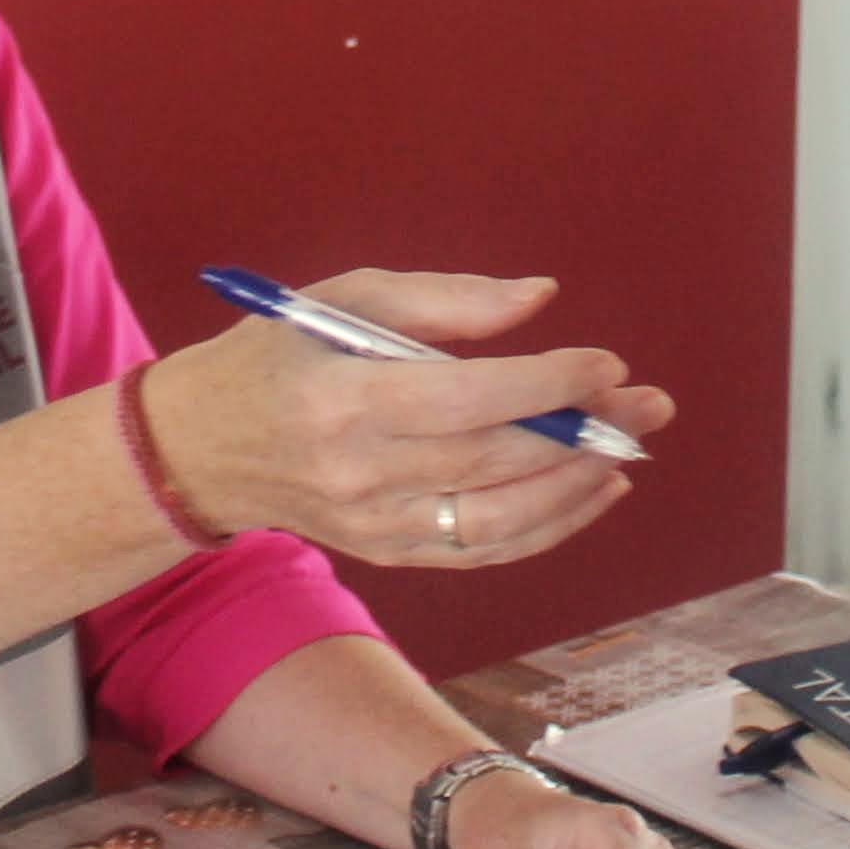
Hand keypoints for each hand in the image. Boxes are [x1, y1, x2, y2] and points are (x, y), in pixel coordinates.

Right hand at [140, 272, 666, 569]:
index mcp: (346, 398)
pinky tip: (592, 493)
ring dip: (579, 488)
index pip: (470, 398)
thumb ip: (446, 300)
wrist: (200, 447)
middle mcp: (361, 472)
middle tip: (649, 405)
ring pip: (501, 520)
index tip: (606, 364)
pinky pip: (482, 552)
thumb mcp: (344, 296)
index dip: (549, 384)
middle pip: (497, 459)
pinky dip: (547, 528)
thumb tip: (541, 298)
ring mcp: (374, 525)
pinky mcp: (386, 553)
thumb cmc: (279, 353)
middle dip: (587, 433)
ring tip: (631, 451)